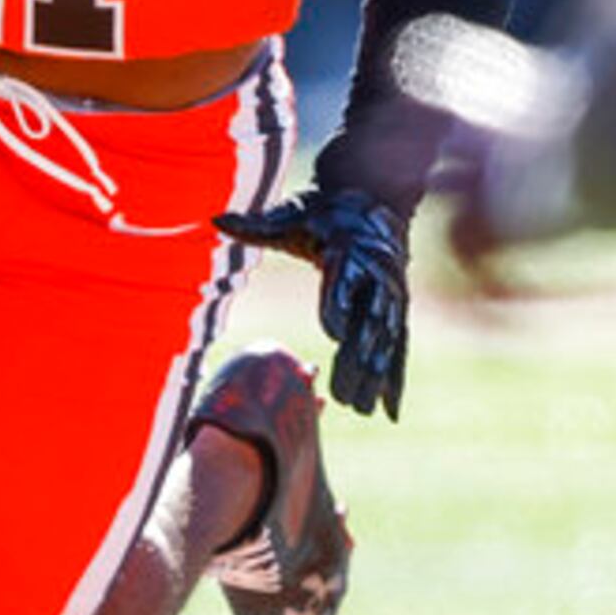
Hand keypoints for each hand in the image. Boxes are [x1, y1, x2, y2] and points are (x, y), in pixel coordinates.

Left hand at [214, 187, 412, 420]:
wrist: (373, 203)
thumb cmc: (324, 213)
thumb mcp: (290, 215)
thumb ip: (257, 225)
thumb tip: (217, 220)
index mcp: (347, 252)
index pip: (342, 283)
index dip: (338, 307)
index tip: (332, 334)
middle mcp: (374, 277)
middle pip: (366, 322)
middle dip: (357, 360)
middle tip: (343, 396)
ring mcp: (390, 298)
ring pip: (384, 343)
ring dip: (376, 378)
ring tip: (362, 411)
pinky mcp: (397, 312)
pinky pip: (399, 349)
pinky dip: (396, 380)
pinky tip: (390, 411)